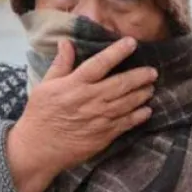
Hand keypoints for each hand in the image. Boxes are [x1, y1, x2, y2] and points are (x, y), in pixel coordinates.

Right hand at [6, 37, 156, 191]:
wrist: (38, 149)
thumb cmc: (40, 115)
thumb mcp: (44, 86)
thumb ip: (60, 64)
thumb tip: (66, 42)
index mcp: (75, 84)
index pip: (100, 63)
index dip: (117, 52)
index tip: (132, 42)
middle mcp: (90, 99)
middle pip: (121, 84)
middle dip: (139, 76)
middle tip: (152, 71)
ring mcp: (99, 118)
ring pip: (127, 103)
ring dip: (142, 94)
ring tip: (151, 87)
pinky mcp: (104, 135)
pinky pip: (126, 123)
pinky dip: (139, 116)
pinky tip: (147, 110)